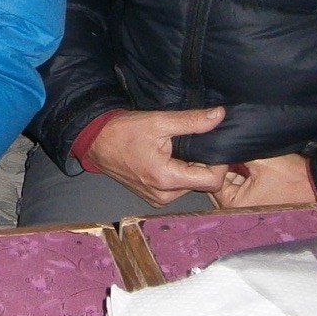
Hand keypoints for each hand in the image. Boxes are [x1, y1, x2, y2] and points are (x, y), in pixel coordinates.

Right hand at [85, 108, 230, 207]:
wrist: (96, 142)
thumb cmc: (124, 132)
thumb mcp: (159, 121)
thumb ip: (192, 121)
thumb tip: (220, 115)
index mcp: (167, 179)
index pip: (212, 181)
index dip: (220, 163)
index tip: (215, 144)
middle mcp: (164, 196)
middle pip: (203, 184)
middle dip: (205, 163)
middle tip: (198, 142)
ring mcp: (157, 199)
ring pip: (191, 186)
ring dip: (192, 168)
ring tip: (182, 148)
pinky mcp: (152, 197)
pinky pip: (177, 188)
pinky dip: (180, 173)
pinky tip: (172, 157)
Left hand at [214, 153, 316, 210]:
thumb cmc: (292, 176)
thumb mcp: (261, 159)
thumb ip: (237, 151)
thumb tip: (221, 141)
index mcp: (234, 204)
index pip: (212, 178)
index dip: (215, 160)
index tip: (221, 145)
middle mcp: (236, 209)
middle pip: (219, 181)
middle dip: (223, 165)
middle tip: (229, 146)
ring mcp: (245, 206)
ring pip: (229, 181)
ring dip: (233, 168)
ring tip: (241, 152)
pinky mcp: (254, 200)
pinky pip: (240, 184)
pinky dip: (241, 173)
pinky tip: (247, 161)